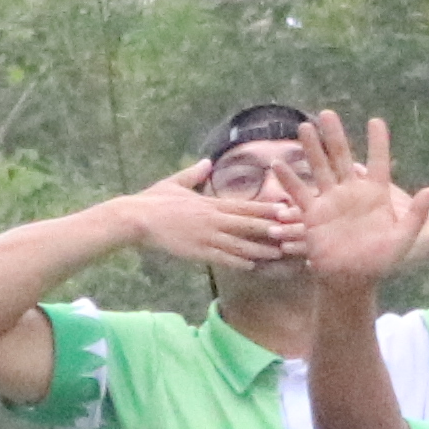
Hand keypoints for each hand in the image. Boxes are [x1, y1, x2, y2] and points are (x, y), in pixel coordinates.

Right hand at [122, 163, 294, 280]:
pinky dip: (238, 262)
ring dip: (260, 248)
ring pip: (239, 243)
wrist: (136, 218)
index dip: (266, 208)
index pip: (244, 205)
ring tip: (279, 253)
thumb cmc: (153, 199)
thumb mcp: (175, 182)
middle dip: (271, 228)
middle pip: (248, 223)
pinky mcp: (197, 251)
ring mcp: (206, 236)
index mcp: (210, 203)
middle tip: (292, 231)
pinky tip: (252, 266)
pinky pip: (222, 258)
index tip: (285, 208)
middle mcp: (212, 219)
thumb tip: (207, 162)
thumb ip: (194, 174)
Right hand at [303, 117, 428, 294]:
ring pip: (320, 168)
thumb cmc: (379, 262)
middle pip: (342, 157)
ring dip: (311, 148)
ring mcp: (331, 201)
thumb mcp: (402, 238)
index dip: (378, 142)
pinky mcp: (313, 214)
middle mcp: (352, 192)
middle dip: (335, 136)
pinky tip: (278, 163)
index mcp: (375, 195)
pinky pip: (300, 193)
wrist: (352, 279)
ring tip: (303, 127)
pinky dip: (289, 179)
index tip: (376, 121)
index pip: (378, 162)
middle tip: (327, 113)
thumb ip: (415, 214)